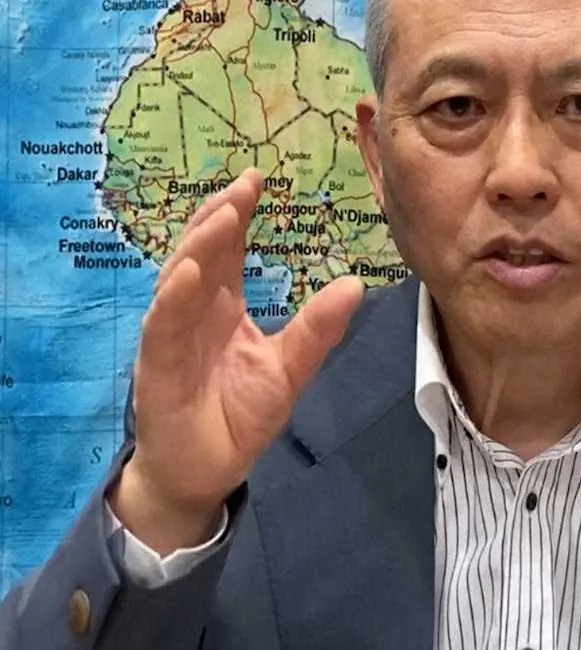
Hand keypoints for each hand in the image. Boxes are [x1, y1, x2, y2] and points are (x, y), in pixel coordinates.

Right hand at [110, 169, 363, 553]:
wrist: (207, 472)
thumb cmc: (239, 416)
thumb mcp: (289, 368)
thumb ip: (317, 329)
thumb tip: (355, 284)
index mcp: (223, 306)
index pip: (229, 249)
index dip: (238, 212)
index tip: (257, 178)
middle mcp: (194, 311)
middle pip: (202, 250)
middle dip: (220, 215)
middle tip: (243, 185)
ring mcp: (172, 335)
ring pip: (180, 278)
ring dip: (200, 245)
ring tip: (223, 214)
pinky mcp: (157, 365)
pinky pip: (163, 325)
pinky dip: (173, 298)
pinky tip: (188, 273)